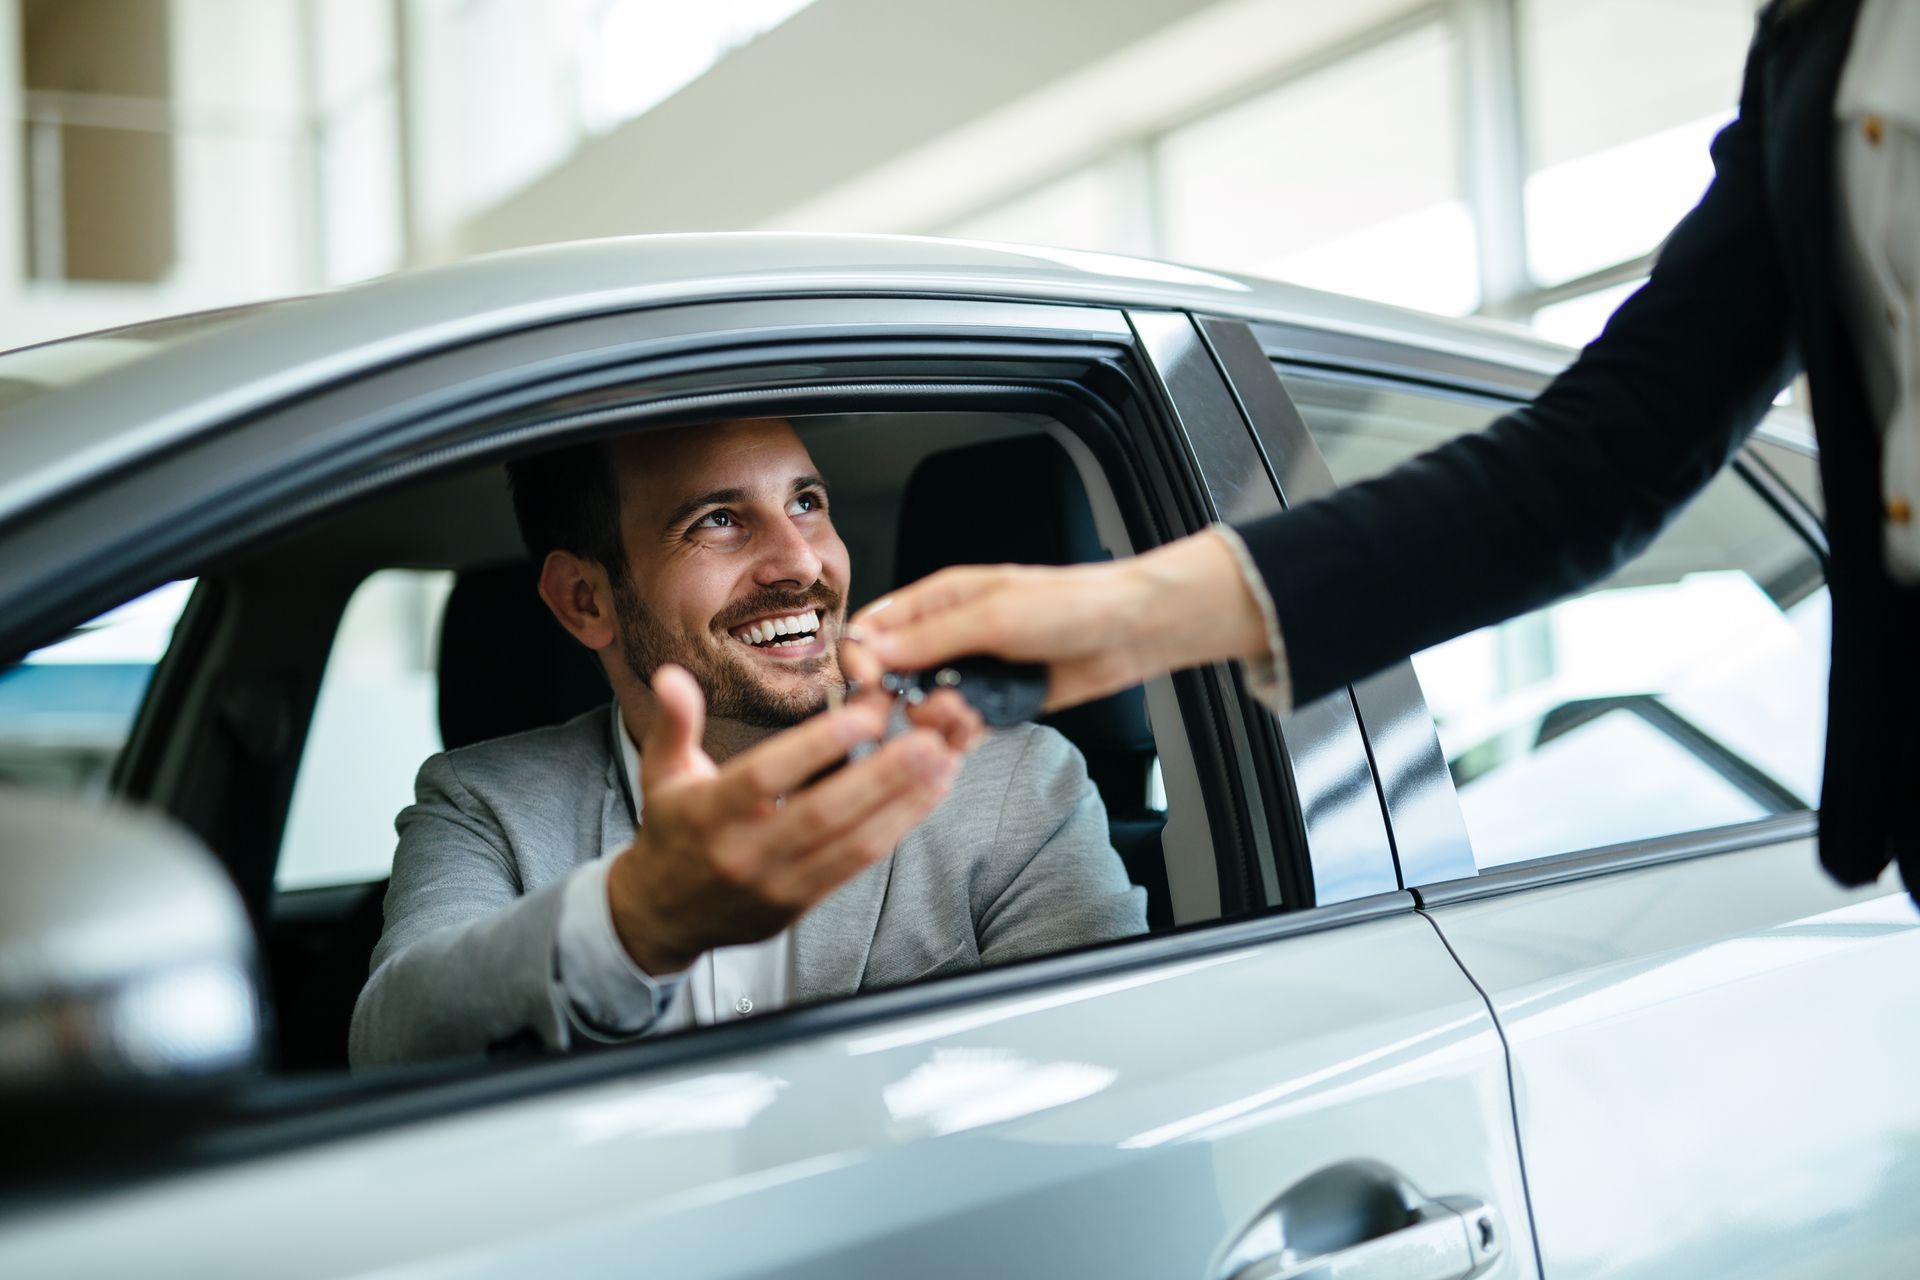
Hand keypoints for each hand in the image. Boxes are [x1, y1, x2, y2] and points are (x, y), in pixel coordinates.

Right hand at [606, 664, 974, 975]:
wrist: (664, 916)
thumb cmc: (672, 832)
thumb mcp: (662, 772)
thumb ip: (675, 722)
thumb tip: (672, 676)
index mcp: (709, 814)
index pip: (766, 776)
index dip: (816, 747)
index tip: (863, 715)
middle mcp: (746, 852)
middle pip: (823, 813)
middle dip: (882, 776)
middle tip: (928, 739)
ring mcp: (778, 883)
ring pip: (851, 843)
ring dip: (903, 803)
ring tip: (942, 762)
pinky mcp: (802, 903)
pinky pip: (856, 865)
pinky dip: (896, 828)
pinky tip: (927, 797)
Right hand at [848, 530, 1269, 712]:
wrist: (1130, 631)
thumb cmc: (1070, 605)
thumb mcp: (993, 616)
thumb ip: (930, 637)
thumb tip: (869, 649)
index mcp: (939, 600)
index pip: (873, 629)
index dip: (862, 660)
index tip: (871, 686)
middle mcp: (948, 637)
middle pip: (891, 675)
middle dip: (898, 699)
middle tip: (925, 711)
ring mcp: (972, 672)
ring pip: (924, 708)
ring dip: (936, 721)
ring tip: (967, 717)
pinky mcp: (996, 704)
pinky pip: (959, 729)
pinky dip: (959, 739)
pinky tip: (974, 733)